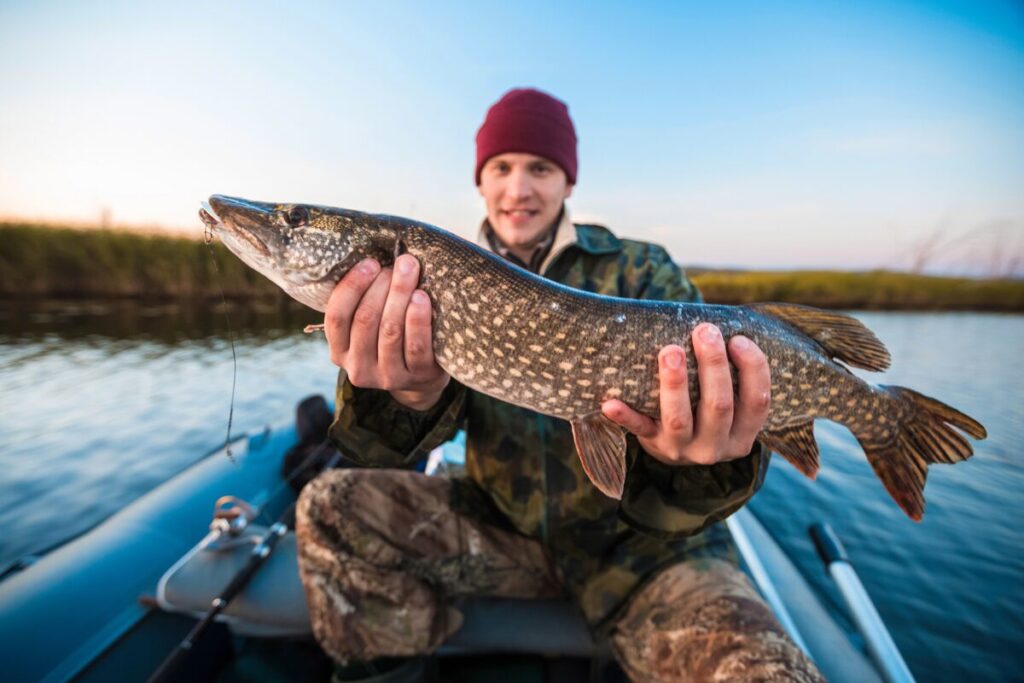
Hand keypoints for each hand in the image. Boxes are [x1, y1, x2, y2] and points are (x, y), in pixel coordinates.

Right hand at [324, 255, 449, 410]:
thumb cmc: (390, 338)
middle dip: (382, 285)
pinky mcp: (417, 377)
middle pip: (365, 320)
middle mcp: (358, 368)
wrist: (421, 377)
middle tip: (400, 262)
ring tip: (410, 271)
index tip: (370, 262)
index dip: (352, 286)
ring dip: (400, 295)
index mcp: (339, 352)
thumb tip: (368, 253)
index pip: (336, 316)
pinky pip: (416, 345)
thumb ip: (361, 302)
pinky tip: (421, 297)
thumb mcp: (368, 328)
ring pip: (390, 330)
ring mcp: (388, 376)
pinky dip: (418, 318)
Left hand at [601, 323, 770, 465]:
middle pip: (719, 406)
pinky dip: (624, 417)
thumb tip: (720, 322)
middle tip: (704, 331)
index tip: (738, 339)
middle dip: (713, 365)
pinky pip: (637, 429)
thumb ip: (730, 370)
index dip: (752, 369)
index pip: (757, 402)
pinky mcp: (652, 444)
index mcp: (742, 433)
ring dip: (674, 383)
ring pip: (679, 418)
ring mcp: (682, 448)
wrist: (675, 445)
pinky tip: (610, 403)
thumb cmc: (705, 405)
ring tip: (669, 351)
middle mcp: (715, 446)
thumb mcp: (729, 399)